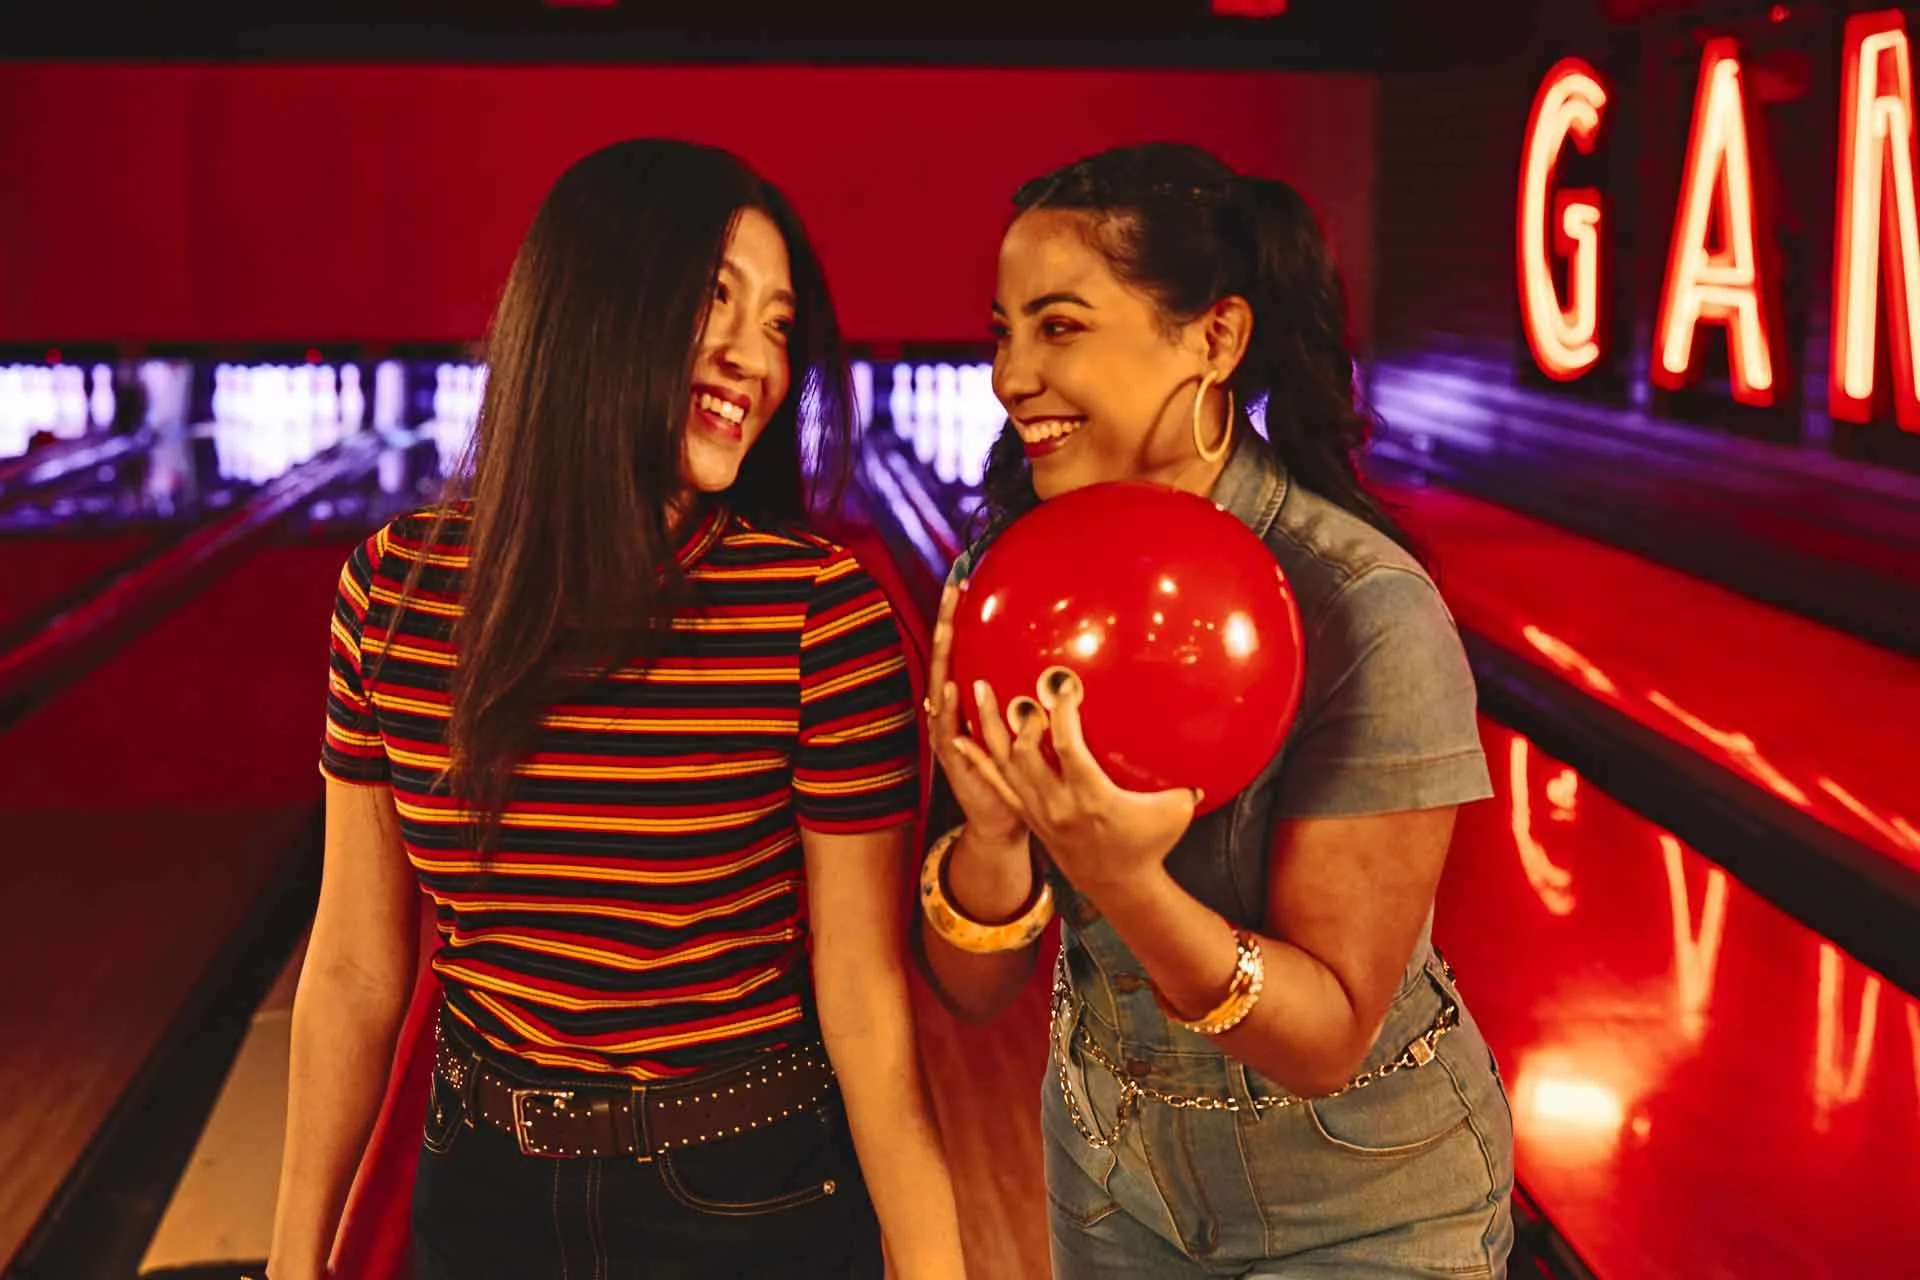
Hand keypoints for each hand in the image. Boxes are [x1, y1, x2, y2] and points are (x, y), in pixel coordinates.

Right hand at [928, 583, 1026, 844]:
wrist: (1002, 821)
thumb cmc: (1024, 773)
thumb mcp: (1035, 728)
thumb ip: (1047, 698)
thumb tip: (1083, 666)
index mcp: (970, 701)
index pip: (964, 649)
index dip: (962, 617)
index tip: (966, 580)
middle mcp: (954, 709)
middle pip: (946, 657)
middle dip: (947, 623)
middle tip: (954, 589)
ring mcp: (948, 731)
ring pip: (940, 686)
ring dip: (943, 658)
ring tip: (948, 628)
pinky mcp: (953, 758)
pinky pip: (948, 729)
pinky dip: (948, 710)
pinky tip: (951, 689)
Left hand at [954, 666, 1197, 901]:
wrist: (1119, 886)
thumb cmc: (1149, 844)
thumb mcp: (1174, 812)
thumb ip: (1187, 781)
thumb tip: (1209, 744)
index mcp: (1091, 797)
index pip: (1067, 747)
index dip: (1062, 714)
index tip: (1062, 687)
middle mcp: (1058, 804)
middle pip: (1024, 754)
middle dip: (1017, 718)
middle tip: (1015, 688)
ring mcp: (1039, 812)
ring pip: (1003, 766)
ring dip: (989, 729)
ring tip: (978, 693)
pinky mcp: (1029, 816)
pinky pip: (996, 784)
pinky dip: (977, 761)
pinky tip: (959, 740)